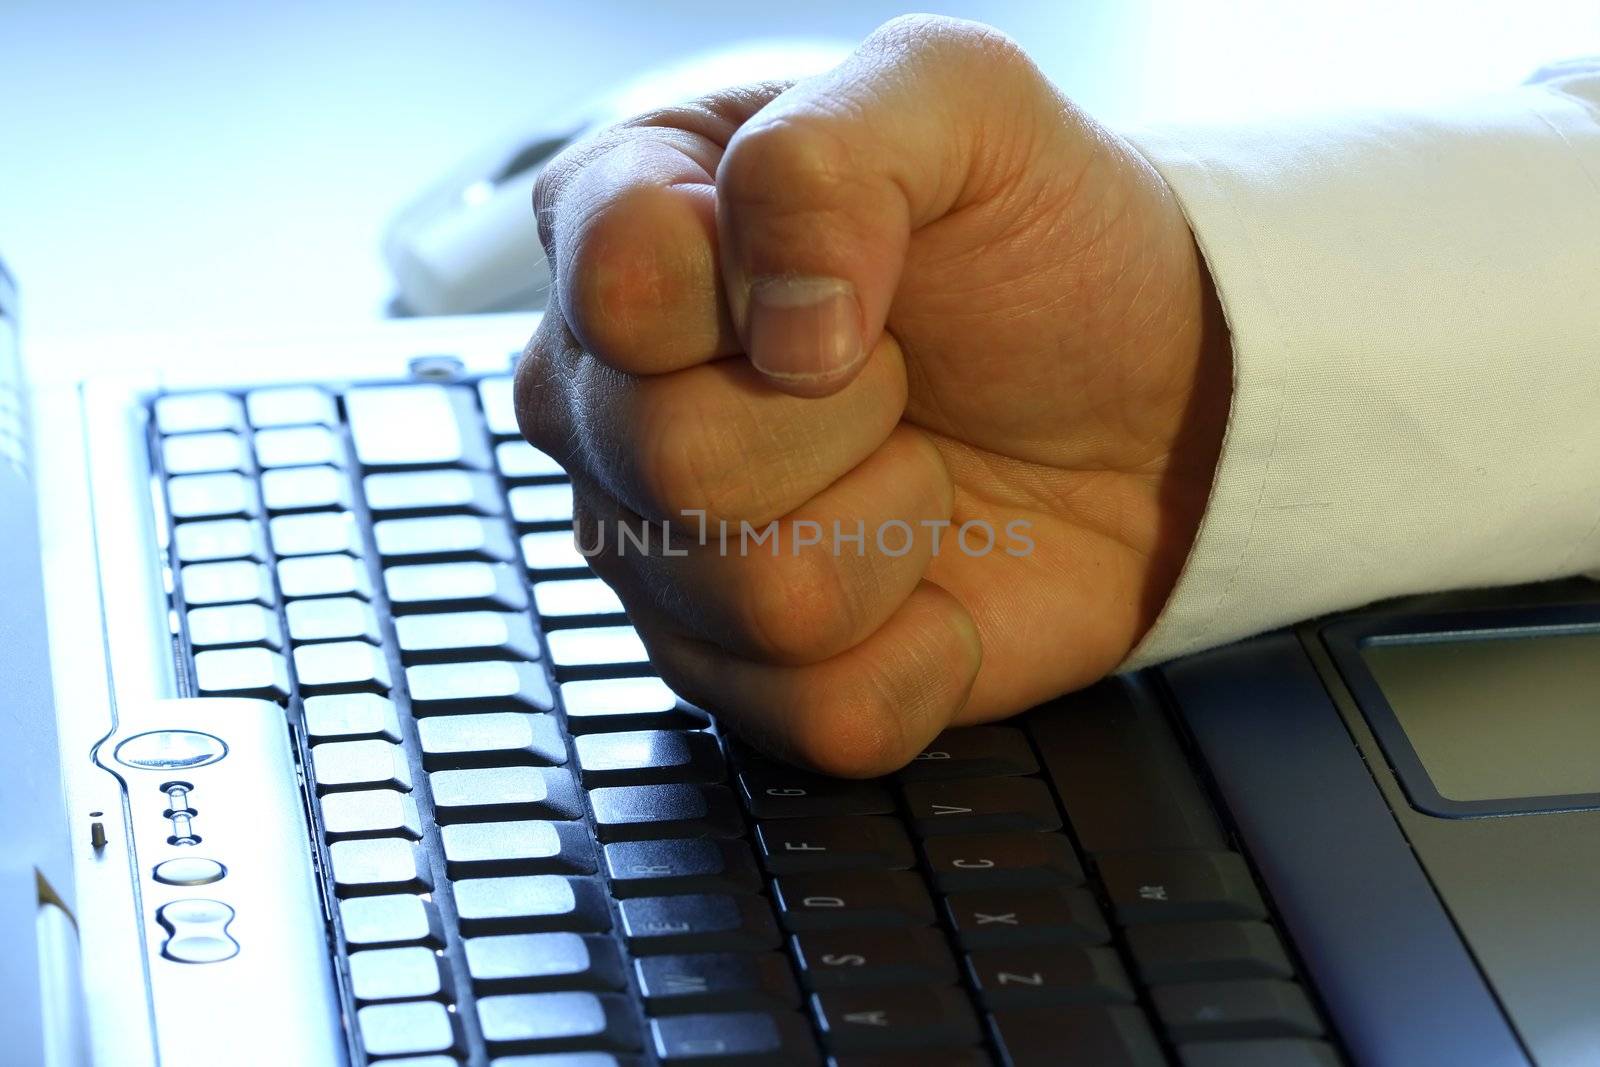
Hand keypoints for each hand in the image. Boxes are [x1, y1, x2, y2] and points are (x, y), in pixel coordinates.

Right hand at [516, 15, 1230, 775]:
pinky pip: (811, 710)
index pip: (617, 280)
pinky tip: (933, 581)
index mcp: (631, 233)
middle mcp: (616, 401)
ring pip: (748, 597)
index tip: (858, 279)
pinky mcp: (750, 673)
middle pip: (670, 457)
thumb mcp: (963, 106)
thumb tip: (775, 329)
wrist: (1147, 401)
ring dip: (892, 529)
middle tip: (898, 373)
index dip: (757, 288)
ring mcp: (668, 551)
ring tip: (914, 465)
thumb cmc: (1043, 249)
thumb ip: (836, 151)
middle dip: (849, 416)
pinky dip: (922, 654)